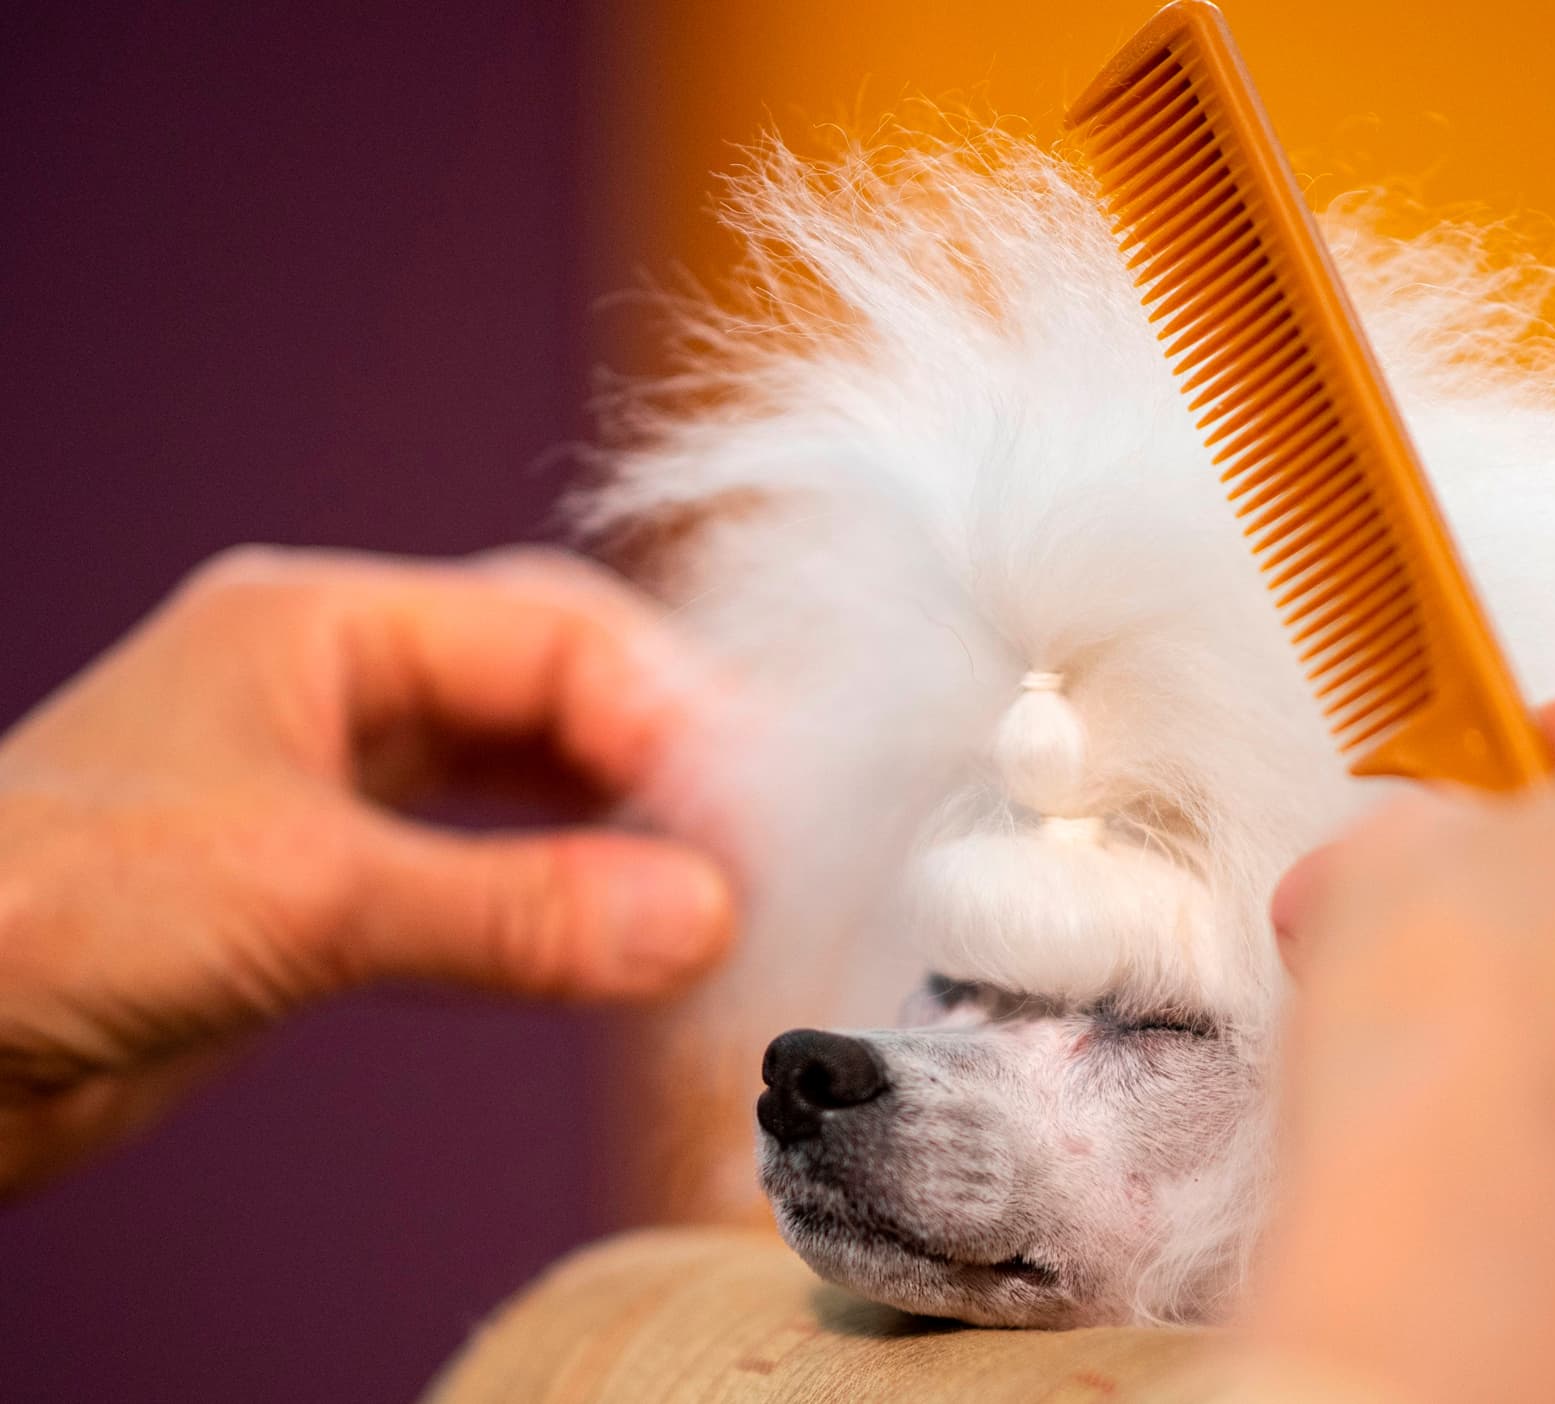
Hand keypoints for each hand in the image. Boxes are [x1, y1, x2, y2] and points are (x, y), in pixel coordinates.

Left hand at [0, 546, 731, 1197]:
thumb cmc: (38, 915)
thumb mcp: (304, 897)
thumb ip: (512, 908)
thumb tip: (699, 918)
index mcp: (316, 623)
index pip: (546, 634)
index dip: (663, 712)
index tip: (755, 803)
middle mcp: (330, 682)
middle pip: (546, 680)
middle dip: (656, 748)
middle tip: (758, 828)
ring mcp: (326, 778)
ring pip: (518, 766)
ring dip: (615, 817)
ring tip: (710, 874)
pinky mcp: (320, 877)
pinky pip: (479, 854)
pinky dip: (556, 881)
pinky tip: (616, 917)